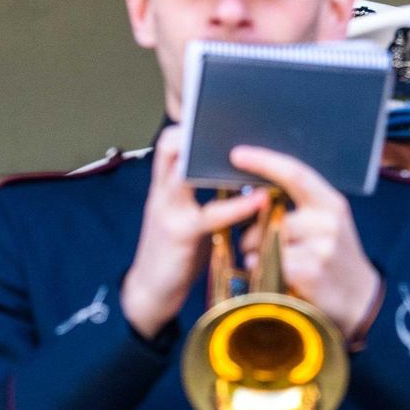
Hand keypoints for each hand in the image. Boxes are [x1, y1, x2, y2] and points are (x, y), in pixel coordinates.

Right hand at [120, 127, 268, 338]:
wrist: (149, 294)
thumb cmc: (177, 253)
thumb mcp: (189, 217)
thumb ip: (208, 195)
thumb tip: (243, 173)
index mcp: (165, 185)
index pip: (169, 141)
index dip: (190, 125)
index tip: (220, 115)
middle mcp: (162, 191)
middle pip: (171, 144)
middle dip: (198, 129)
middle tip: (238, 121)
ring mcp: (167, 210)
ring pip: (186, 170)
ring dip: (220, 159)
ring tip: (256, 153)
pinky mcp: (180, 234)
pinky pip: (211, 213)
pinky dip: (239, 205)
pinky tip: (260, 199)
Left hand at [229, 145, 380, 337]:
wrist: (359, 296)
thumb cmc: (335, 256)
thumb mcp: (326, 223)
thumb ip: (300, 207)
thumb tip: (256, 194)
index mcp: (330, 202)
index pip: (295, 173)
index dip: (264, 162)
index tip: (238, 154)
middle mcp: (329, 221)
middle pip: (273, 213)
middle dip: (251, 228)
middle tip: (248, 239)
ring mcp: (322, 247)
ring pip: (268, 239)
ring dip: (255, 251)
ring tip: (265, 260)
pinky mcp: (312, 271)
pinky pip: (271, 262)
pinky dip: (262, 268)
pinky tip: (272, 274)